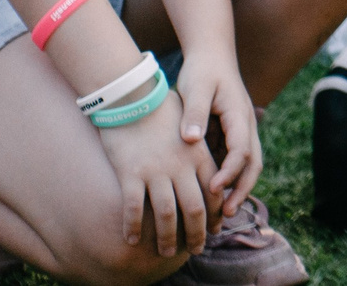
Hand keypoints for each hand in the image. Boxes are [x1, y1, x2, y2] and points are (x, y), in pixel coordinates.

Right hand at [99, 91, 213, 256]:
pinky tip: (131, 240)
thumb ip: (199, 147)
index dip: (216, 214)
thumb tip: (206, 165)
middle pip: (195, 208)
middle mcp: (181, 165)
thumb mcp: (189, 126)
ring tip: (164, 253)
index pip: (214, 192)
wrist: (132, 94)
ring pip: (166, 214)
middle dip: (196, 234)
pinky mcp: (131, 173)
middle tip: (194, 250)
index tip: (214, 229)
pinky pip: (133, 208)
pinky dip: (132, 227)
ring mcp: (156, 171)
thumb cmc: (161, 109)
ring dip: (166, 238)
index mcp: (199, 154)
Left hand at [176, 54, 262, 216]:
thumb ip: (194, 113)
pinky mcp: (231, 134)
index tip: (212, 188)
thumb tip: (190, 140)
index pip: (241, 150)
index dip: (229, 172)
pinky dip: (228, 179)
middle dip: (241, 189)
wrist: (212, 54)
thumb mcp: (196, 87)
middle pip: (253, 163)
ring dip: (237, 188)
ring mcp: (241, 130)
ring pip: (247, 165)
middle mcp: (245, 125)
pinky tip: (210, 195)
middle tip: (224, 213)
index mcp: (239, 115)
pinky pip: (234, 161)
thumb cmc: (202, 70)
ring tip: (219, 213)